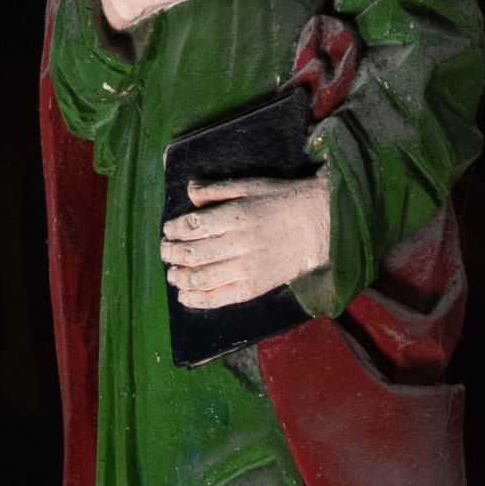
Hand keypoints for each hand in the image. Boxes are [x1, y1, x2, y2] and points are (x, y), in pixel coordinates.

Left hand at [162, 167, 332, 312]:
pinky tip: (185, 297)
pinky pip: (222, 298)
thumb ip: (217, 190)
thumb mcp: (249, 185)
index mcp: (236, 216)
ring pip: (203, 278)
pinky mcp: (256, 287)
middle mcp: (240, 245)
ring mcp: (248, 269)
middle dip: (172, 254)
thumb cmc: (283, 200)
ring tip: (172, 274)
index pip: (194, 226)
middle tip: (165, 251)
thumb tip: (190, 191)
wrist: (319, 225)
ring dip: (180, 278)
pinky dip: (200, 300)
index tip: (168, 230)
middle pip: (194, 253)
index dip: (175, 230)